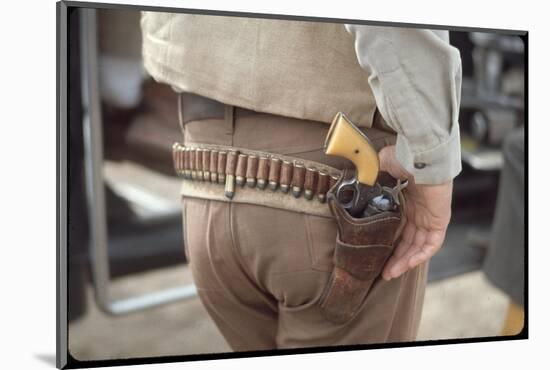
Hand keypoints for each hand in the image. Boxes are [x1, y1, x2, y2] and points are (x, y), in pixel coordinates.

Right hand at [378, 145, 452, 280]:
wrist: (419, 155)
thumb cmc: (403, 157)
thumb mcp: (380, 168)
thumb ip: (370, 176)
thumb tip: (355, 182)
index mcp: (407, 200)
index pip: (399, 226)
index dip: (389, 240)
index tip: (376, 250)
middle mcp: (419, 211)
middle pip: (408, 241)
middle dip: (395, 257)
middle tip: (382, 271)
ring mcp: (430, 216)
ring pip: (418, 246)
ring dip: (405, 261)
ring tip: (389, 273)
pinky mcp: (439, 220)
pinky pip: (431, 245)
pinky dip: (419, 256)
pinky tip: (406, 265)